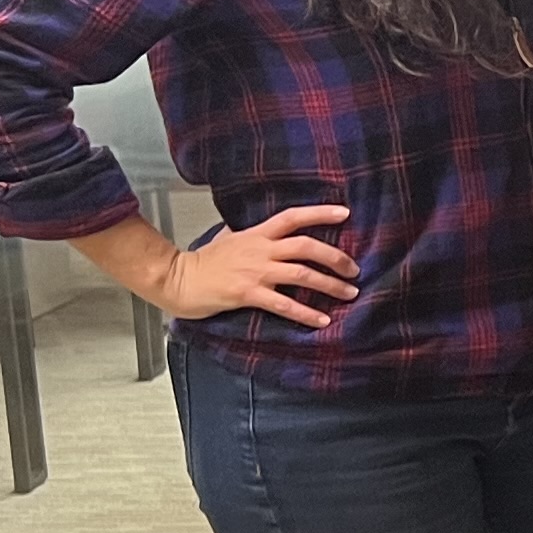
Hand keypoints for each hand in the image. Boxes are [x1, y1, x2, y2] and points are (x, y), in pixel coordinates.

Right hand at [160, 203, 355, 326]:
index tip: (345, 213)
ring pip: (302, 275)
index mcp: (257, 234)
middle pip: (307, 247)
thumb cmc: (205, 261)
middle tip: (354, 270)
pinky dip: (306, 313)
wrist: (178, 279)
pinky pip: (284, 305)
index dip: (320, 213)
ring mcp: (256, 272)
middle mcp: (261, 250)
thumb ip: (253, 235)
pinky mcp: (248, 294)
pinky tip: (322, 320)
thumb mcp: (229, 238)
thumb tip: (268, 231)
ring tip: (349, 294)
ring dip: (330, 285)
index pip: (293, 217)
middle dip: (336, 258)